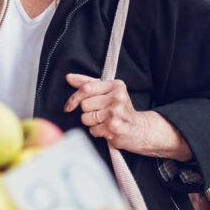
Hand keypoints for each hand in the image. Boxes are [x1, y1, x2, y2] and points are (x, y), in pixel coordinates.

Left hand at [64, 73, 190, 160]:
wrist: (139, 129)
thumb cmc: (120, 109)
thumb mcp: (107, 92)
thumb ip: (88, 83)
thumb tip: (69, 77)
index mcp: (115, 85)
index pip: (86, 88)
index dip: (73, 98)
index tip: (69, 106)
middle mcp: (118, 97)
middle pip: (84, 105)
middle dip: (88, 112)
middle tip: (100, 113)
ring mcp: (117, 112)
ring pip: (86, 118)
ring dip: (92, 123)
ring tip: (104, 121)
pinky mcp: (115, 127)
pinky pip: (93, 130)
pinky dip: (97, 132)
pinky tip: (107, 129)